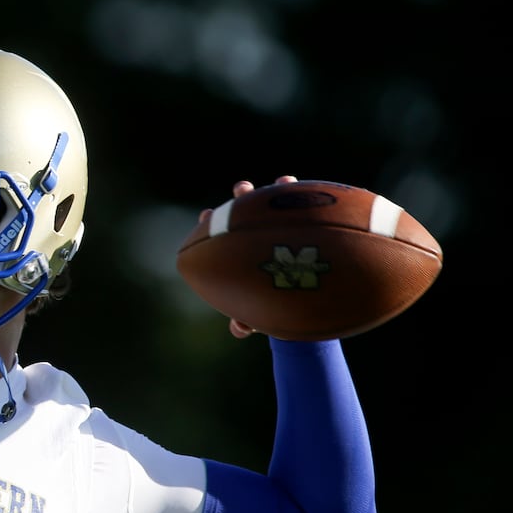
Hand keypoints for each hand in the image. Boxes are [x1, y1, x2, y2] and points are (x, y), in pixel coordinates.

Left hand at [202, 175, 298, 338]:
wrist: (301, 308)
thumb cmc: (272, 309)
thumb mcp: (258, 315)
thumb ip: (245, 320)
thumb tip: (238, 328)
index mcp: (237, 253)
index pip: (219, 232)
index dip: (211, 223)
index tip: (206, 215)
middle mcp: (256, 237)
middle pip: (245, 213)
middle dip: (241, 200)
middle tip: (241, 190)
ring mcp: (280, 231)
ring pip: (275, 206)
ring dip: (274, 194)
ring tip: (280, 184)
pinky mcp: (305, 229)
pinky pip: (305, 212)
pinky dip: (303, 201)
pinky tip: (302, 190)